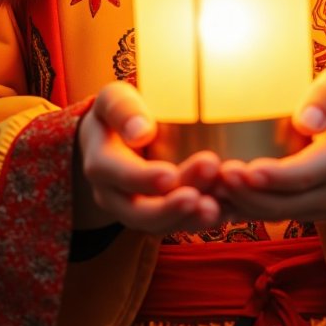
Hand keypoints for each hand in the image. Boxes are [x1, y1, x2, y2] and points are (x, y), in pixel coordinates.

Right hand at [75, 82, 222, 234]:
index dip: (142, 179)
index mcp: (101, 162)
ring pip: (158, 225)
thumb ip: (122, 109)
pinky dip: (199, 221)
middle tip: (202, 199)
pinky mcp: (157, 216)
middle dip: (170, 208)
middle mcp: (113, 194)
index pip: (115, 174)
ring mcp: (134, 210)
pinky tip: (225, 212)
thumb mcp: (114, 99)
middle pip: (137, 211)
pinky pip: (176, 225)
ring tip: (215, 209)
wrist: (116, 138)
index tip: (170, 175)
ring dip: (187, 220)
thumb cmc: (121, 111)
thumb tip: (141, 131)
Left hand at [217, 67, 325, 223]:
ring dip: (240, 204)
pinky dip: (239, 209)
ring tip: (209, 186)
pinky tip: (213, 197)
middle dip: (249, 193)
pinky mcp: (300, 210)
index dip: (278, 177)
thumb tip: (307, 121)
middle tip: (217, 174)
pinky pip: (267, 216)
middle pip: (285, 202)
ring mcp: (316, 205)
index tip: (248, 170)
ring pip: (273, 214)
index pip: (308, 174)